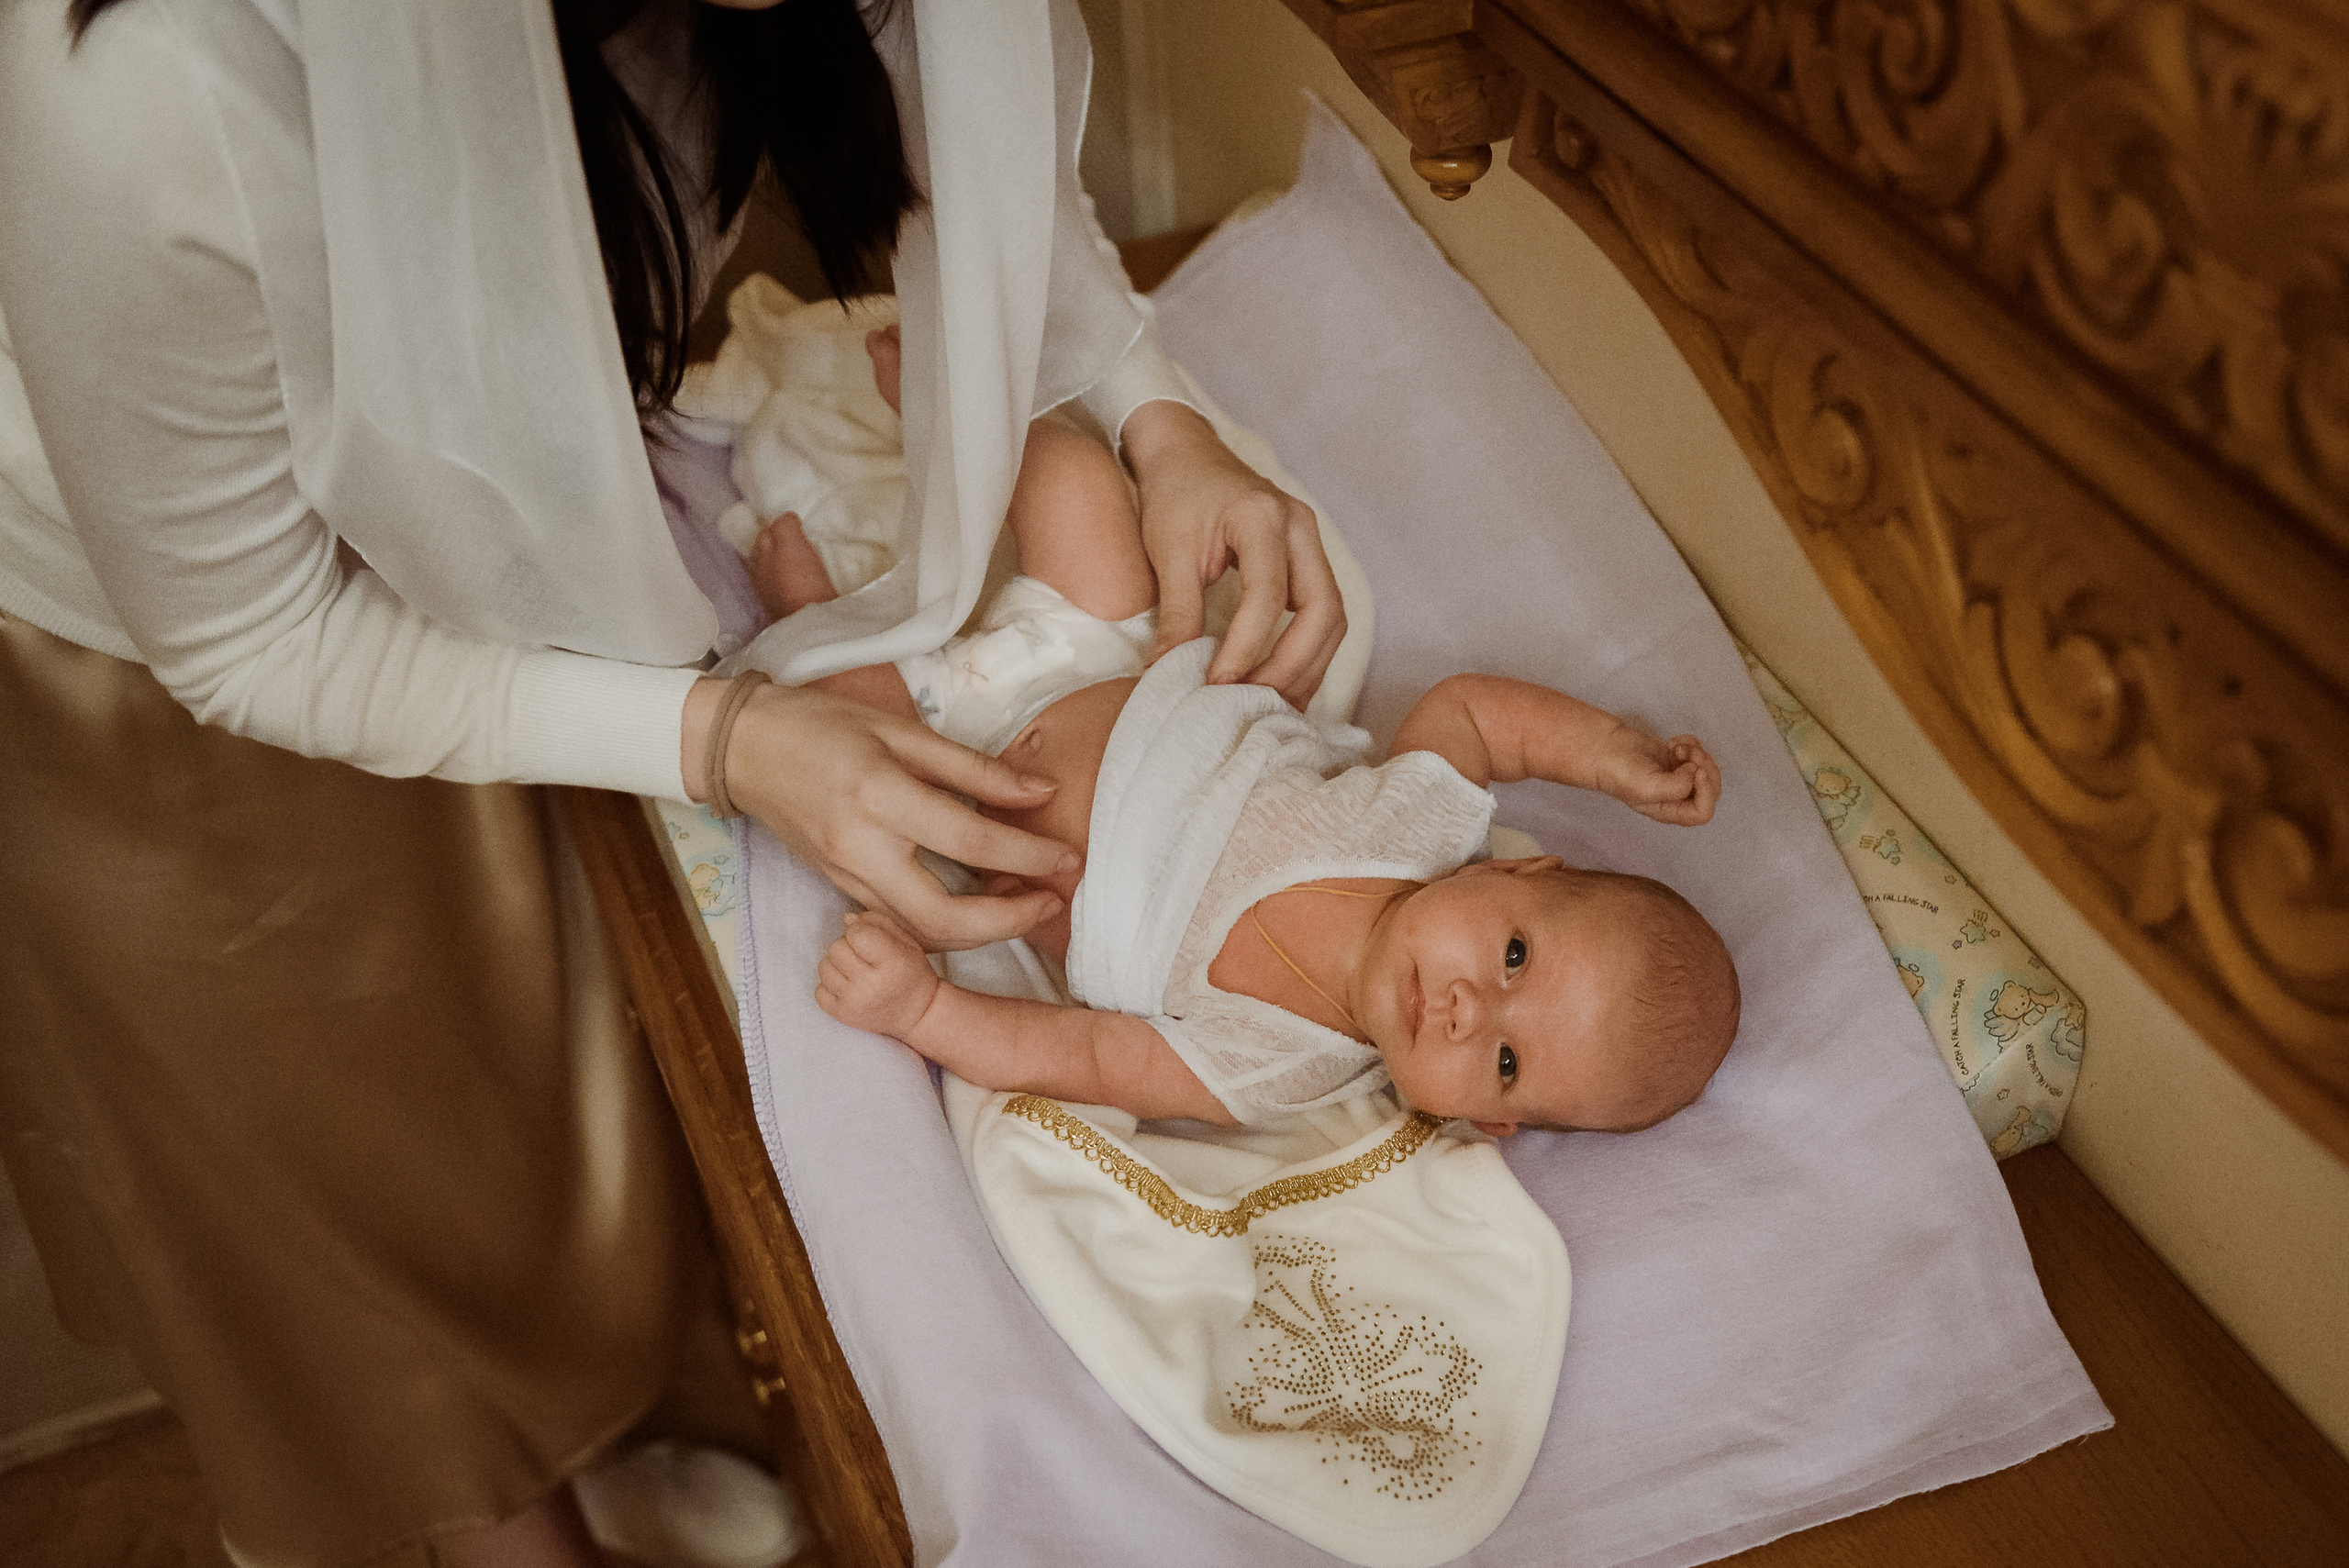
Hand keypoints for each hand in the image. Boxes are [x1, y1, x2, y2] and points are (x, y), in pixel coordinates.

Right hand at [685, 678, 1077, 948]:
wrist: (745, 749)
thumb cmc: (824, 726)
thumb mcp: (902, 730)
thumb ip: (974, 769)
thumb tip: (1041, 793)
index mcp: (882, 796)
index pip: (971, 842)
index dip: (1029, 855)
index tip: (1068, 858)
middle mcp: (862, 849)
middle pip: (945, 917)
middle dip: (1007, 922)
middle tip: (1050, 901)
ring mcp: (846, 878)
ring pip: (922, 933)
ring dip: (980, 931)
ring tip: (1023, 903)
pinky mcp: (839, 890)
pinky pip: (901, 924)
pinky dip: (945, 925)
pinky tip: (978, 904)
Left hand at [816, 912, 941, 1038]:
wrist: (916, 1014)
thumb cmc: (910, 972)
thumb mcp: (906, 942)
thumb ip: (878, 923)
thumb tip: (847, 919)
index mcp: (893, 963)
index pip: (857, 934)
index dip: (859, 930)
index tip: (868, 938)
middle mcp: (872, 985)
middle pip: (836, 948)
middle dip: (847, 946)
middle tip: (862, 955)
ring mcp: (854, 1002)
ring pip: (824, 967)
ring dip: (836, 964)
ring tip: (854, 969)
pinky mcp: (842, 1015)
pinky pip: (819, 991)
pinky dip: (830, 985)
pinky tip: (847, 986)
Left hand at [1121, 400, 1344, 705]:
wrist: (1187, 456)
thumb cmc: (1175, 496)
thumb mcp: (1168, 552)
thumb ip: (1175, 613)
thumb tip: (1164, 673)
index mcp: (1263, 516)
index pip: (1268, 595)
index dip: (1246, 646)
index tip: (1217, 684)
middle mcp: (1300, 528)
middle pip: (1325, 609)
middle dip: (1293, 665)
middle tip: (1254, 701)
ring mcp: (1312, 543)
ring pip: (1334, 618)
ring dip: (1308, 667)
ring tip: (1271, 705)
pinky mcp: (1310, 560)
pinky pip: (1325, 615)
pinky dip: (1309, 654)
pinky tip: (1283, 685)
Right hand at [1592, 727, 1720, 825]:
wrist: (1605, 749)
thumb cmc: (1620, 772)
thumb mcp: (1648, 788)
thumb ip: (1677, 787)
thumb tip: (1695, 772)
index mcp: (1670, 811)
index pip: (1703, 812)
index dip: (1707, 792)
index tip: (1696, 771)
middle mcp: (1676, 796)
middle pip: (1711, 789)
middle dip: (1705, 768)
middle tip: (1688, 755)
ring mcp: (1678, 777)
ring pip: (1707, 768)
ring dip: (1697, 753)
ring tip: (1677, 747)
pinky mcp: (1676, 758)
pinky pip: (1697, 751)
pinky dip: (1690, 743)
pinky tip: (1672, 743)